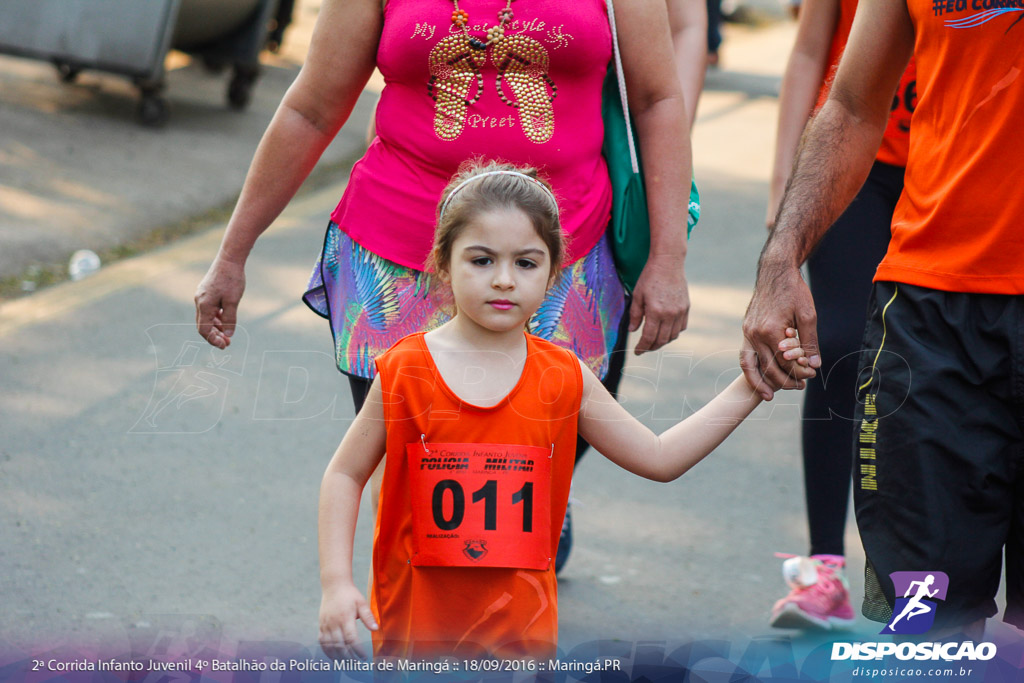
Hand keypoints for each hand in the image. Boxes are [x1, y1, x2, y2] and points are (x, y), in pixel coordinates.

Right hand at [194, 257, 244, 348]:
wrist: (229, 260)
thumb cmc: (231, 280)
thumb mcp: (233, 301)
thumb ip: (230, 319)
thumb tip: (228, 335)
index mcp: (204, 305)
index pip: (204, 330)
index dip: (213, 340)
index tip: (224, 345)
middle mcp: (200, 302)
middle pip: (203, 325)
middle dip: (214, 336)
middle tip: (227, 343)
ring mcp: (202, 297)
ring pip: (206, 318)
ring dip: (216, 328)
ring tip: (228, 335)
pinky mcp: (206, 293)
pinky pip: (209, 310)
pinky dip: (217, 318)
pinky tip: (226, 321)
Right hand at [319, 582, 377, 660]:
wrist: (334, 585)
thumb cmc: (350, 594)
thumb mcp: (362, 603)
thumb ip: (368, 616)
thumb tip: (376, 629)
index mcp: (345, 618)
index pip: (351, 638)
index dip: (357, 650)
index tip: (363, 656)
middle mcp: (334, 623)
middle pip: (339, 645)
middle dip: (347, 656)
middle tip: (355, 662)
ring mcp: (326, 624)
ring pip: (329, 645)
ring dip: (336, 656)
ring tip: (345, 662)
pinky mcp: (321, 625)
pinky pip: (322, 641)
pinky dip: (326, 650)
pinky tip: (333, 656)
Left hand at [629, 254, 689, 354]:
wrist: (668, 263)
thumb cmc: (650, 277)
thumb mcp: (637, 295)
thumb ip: (635, 315)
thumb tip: (632, 330)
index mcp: (656, 311)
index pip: (649, 337)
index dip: (642, 347)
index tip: (637, 352)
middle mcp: (670, 314)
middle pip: (662, 340)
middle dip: (652, 347)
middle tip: (645, 348)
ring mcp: (680, 311)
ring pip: (673, 336)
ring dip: (663, 341)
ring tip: (654, 340)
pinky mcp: (686, 307)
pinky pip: (682, 327)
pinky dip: (673, 332)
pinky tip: (666, 331)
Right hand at [740, 261, 819, 399]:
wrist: (775, 272)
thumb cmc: (794, 291)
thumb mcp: (808, 315)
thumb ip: (809, 342)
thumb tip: (813, 365)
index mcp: (771, 331)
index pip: (786, 362)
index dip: (800, 371)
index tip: (812, 375)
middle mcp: (755, 334)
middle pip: (769, 367)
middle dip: (784, 381)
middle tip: (799, 386)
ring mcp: (747, 332)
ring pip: (751, 365)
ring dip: (760, 382)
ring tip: (769, 395)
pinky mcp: (746, 330)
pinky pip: (746, 355)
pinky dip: (751, 369)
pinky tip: (760, 377)